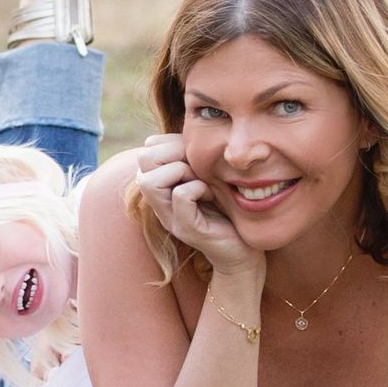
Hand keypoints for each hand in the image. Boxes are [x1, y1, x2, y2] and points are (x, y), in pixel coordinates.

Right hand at [133, 134, 259, 274]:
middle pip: (142, 161)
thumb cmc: (228, 211)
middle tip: (197, 168)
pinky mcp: (186, 229)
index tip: (194, 157)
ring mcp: (170, 218)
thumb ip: (193, 160)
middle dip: (173, 155)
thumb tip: (186, 134)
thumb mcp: (208, 177)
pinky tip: (211, 195)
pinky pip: (180, 196)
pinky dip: (197, 188)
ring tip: (201, 182)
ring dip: (181, 172)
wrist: (244, 252)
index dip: (170, 145)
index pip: (146, 151)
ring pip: (150, 181)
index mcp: (162, 189)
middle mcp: (159, 204)